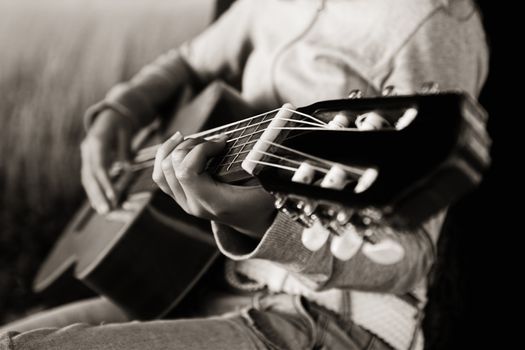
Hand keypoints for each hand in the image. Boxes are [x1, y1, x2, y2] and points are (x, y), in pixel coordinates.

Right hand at [80, 109, 133, 213]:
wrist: (109, 113)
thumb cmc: (120, 121)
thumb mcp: (125, 130)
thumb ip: (125, 149)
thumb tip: (126, 168)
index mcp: (95, 142)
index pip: (99, 167)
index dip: (105, 183)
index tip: (114, 197)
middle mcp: (87, 150)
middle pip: (89, 176)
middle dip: (97, 195)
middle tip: (106, 211)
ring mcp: (86, 156)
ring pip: (88, 180)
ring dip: (95, 197)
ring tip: (105, 212)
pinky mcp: (89, 162)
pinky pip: (91, 179)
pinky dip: (96, 191)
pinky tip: (102, 204)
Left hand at [152, 132, 275, 237]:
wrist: (253, 220)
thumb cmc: (262, 199)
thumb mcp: (269, 184)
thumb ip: (261, 167)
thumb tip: (255, 147)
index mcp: (214, 203)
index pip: (187, 172)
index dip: (200, 149)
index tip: (222, 141)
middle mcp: (195, 205)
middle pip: (173, 167)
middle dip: (190, 145)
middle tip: (213, 140)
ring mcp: (185, 203)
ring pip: (162, 171)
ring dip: (175, 149)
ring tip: (192, 138)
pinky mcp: (180, 198)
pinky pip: (161, 177)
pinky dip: (165, 157)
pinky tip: (178, 143)